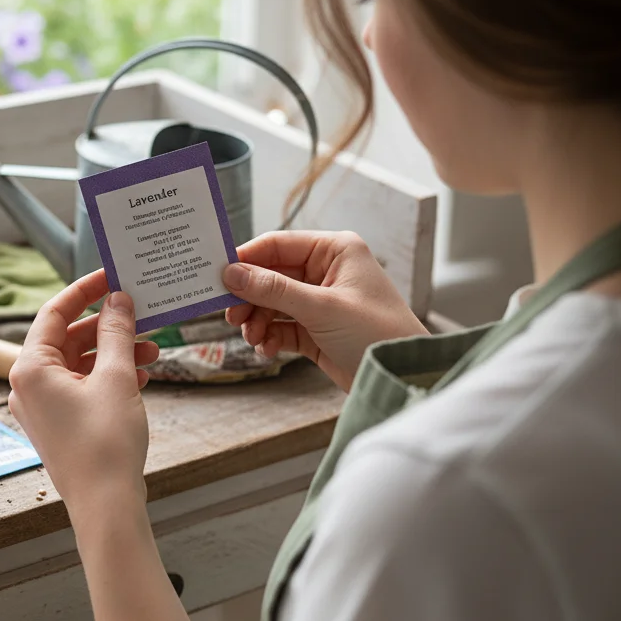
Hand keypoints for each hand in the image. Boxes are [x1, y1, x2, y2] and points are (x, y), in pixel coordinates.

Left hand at [8, 270, 160, 514]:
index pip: (54, 312)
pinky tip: (142, 378)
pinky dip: (109, 377)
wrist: (106, 507)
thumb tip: (119, 300)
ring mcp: (42, 408)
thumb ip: (117, 333)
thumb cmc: (106, 443)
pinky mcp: (59, 425)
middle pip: (68, 338)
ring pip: (79, 364)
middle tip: (141, 315)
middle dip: (108, 327)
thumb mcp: (117, 378)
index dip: (85, 290)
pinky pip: (82, 387)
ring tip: (151, 352)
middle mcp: (28, 386)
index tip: (112, 276)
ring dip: (114, 353)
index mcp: (30, 369)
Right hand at [223, 231, 427, 389]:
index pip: (277, 244)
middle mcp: (326, 270)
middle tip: (232, 316)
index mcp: (335, 250)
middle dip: (250, 297)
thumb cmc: (377, 332)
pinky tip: (268, 349)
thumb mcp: (321, 308)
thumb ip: (273, 290)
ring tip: (253, 338)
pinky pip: (280, 326)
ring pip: (272, 303)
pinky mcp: (316, 329)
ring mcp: (320, 300)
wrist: (402, 376)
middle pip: (270, 275)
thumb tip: (231, 273)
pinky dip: (269, 336)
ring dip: (257, 320)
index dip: (246, 259)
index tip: (217, 276)